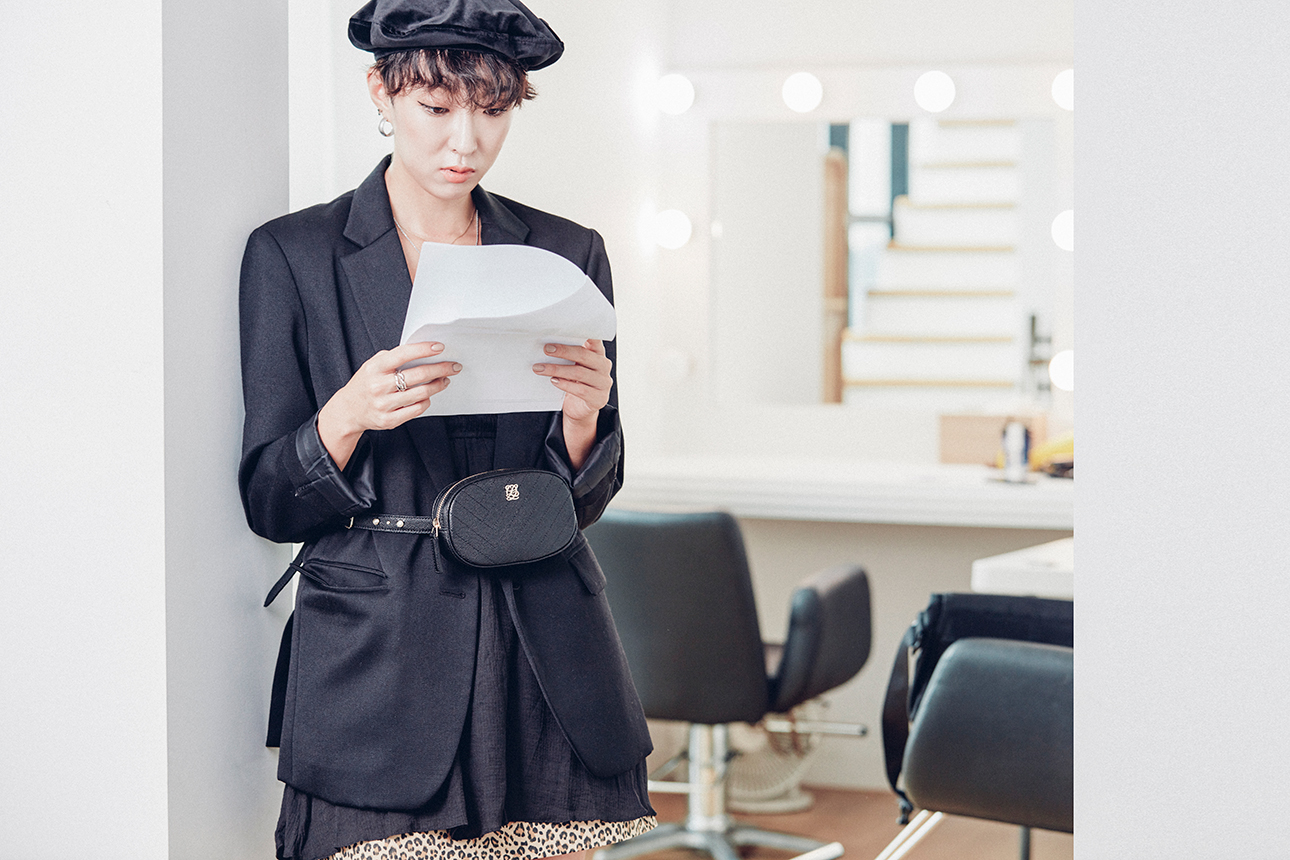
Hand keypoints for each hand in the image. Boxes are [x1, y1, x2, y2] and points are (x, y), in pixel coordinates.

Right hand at [318, 341, 460, 467]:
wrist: (348, 410)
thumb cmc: (366, 383)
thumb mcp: (373, 365)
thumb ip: (393, 358)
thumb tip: (422, 351)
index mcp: (375, 368)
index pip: (403, 354)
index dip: (423, 349)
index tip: (439, 347)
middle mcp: (378, 386)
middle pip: (418, 375)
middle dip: (440, 369)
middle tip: (453, 366)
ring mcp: (384, 404)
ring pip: (421, 393)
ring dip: (438, 385)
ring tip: (444, 380)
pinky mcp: (389, 420)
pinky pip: (417, 409)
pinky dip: (426, 401)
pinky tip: (428, 395)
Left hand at [533, 339, 611, 423]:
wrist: (580, 409)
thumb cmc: (575, 382)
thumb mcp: (574, 365)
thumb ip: (569, 354)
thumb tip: (548, 344)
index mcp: (598, 354)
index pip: (594, 339)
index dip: (582, 333)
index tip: (566, 329)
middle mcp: (604, 366)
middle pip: (584, 355)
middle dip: (563, 351)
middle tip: (546, 349)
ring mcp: (603, 383)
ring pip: (579, 373)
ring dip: (557, 369)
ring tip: (540, 368)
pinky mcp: (599, 398)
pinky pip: (581, 390)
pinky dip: (565, 384)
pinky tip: (553, 381)